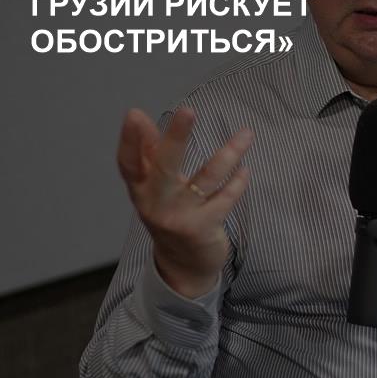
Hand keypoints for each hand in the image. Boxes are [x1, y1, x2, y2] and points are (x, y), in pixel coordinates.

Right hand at [116, 107, 252, 297]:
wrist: (182, 267)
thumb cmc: (171, 215)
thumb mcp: (154, 189)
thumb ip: (149, 155)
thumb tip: (139, 117)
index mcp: (141, 190)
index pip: (129, 163)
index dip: (129, 140)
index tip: (134, 114)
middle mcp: (156, 203)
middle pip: (164, 167)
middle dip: (176, 138)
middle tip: (188, 110)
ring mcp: (179, 217)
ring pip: (205, 179)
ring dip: (228, 154)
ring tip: (246, 134)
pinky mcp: (202, 228)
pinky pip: (225, 199)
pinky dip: (238, 182)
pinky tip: (246, 169)